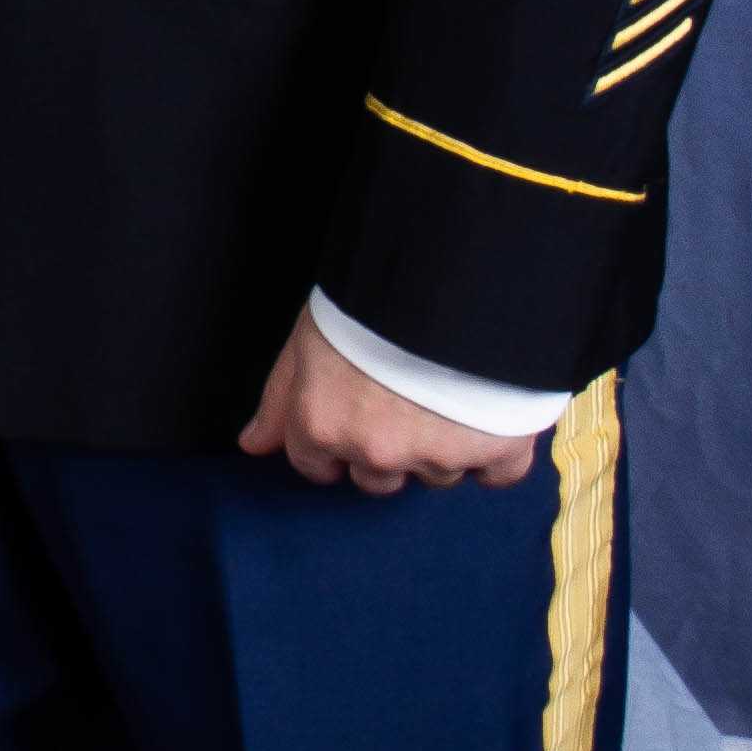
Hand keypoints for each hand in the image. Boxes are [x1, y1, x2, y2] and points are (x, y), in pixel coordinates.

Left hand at [238, 302, 538, 494]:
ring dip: (442, 445)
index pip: (317, 465)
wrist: (453, 272)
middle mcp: (376, 452)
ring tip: (451, 388)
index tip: (355, 414)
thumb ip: (280, 400)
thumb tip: (252, 445)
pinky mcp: (498, 451)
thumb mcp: (308, 337)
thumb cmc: (371, 297)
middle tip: (406, 397)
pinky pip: (498, 474)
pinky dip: (497, 453)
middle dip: (388, 447)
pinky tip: (493, 416)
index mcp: (323, 426)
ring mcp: (438, 456)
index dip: (334, 442)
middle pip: (377, 478)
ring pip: (437, 474)